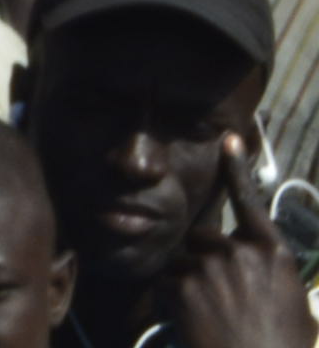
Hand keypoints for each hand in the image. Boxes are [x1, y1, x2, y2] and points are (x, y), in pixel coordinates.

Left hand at [171, 142, 314, 347]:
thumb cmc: (285, 346)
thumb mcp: (297, 307)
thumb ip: (273, 276)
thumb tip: (260, 265)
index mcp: (273, 254)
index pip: (251, 202)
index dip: (238, 169)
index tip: (228, 140)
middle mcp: (239, 252)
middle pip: (205, 239)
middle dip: (206, 260)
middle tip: (220, 298)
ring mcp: (208, 267)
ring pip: (185, 262)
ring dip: (191, 282)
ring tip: (212, 316)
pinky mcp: (182, 286)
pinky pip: (169, 284)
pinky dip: (176, 302)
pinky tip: (195, 324)